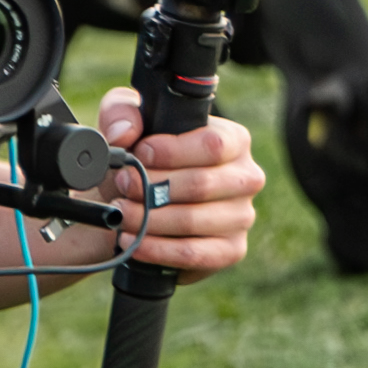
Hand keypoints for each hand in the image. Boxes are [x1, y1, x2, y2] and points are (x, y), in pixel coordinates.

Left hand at [96, 87, 264, 283]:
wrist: (136, 200)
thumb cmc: (140, 156)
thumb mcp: (126, 120)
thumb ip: (121, 113)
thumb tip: (125, 133)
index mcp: (233, 140)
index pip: (212, 145)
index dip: (171, 151)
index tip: (138, 154)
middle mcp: (246, 177)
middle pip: (201, 185)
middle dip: (152, 187)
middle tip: (121, 185)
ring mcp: (242, 216)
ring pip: (193, 221)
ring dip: (148, 219)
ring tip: (121, 213)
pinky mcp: (230, 250)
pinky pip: (194, 254)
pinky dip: (157, 250)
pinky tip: (133, 242)